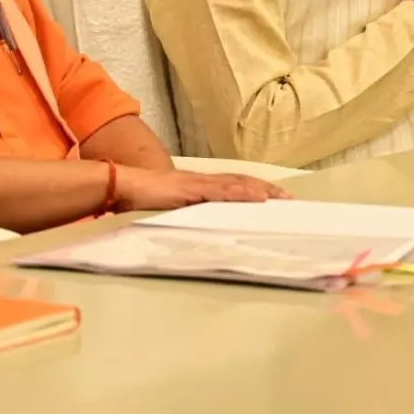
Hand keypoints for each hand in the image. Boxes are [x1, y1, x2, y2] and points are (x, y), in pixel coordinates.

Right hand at [113, 167, 288, 212]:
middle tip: (289, 199)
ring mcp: (198, 184)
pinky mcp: (192, 189)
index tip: (275, 198)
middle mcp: (202, 181)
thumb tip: (200, 231)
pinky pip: (221, 191)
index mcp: (198, 187)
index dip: (254, 190)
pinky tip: (256, 197)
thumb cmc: (142, 200)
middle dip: (265, 190)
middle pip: (240, 182)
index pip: (232, 186)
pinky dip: (241, 193)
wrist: (124, 186)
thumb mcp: (171, 211)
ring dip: (259, 190)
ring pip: (236, 184)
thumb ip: (186, 216)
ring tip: (279, 198)